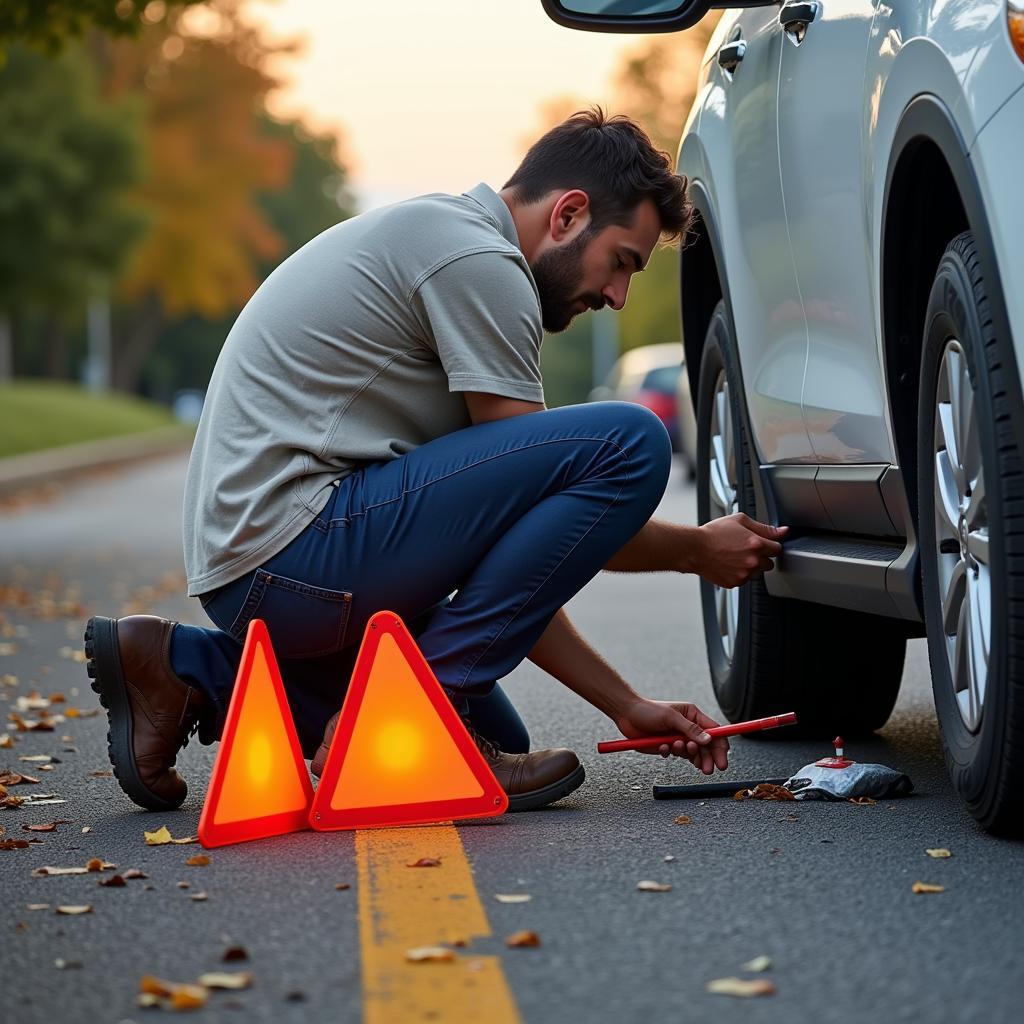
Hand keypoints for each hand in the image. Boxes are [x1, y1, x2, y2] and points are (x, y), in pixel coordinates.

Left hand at [613, 698, 729, 774]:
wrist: (626, 715)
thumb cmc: (648, 710)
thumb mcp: (670, 717)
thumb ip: (690, 729)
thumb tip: (708, 739)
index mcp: (692, 715)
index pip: (713, 731)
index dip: (720, 746)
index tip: (722, 759)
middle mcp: (688, 727)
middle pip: (706, 746)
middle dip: (707, 758)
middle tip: (707, 770)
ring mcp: (678, 738)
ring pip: (692, 753)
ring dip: (687, 754)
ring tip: (676, 748)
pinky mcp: (668, 747)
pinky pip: (675, 755)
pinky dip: (670, 753)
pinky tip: (663, 747)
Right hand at [693, 512, 787, 587]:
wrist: (694, 549)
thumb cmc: (714, 533)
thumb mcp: (739, 521)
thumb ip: (764, 527)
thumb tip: (783, 531)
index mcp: (757, 544)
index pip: (777, 548)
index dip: (769, 544)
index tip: (762, 543)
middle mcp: (753, 561)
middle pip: (770, 563)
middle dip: (761, 557)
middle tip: (746, 549)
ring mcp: (744, 574)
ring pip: (757, 573)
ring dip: (751, 567)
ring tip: (735, 557)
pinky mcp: (735, 583)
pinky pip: (744, 580)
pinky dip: (740, 574)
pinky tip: (729, 564)